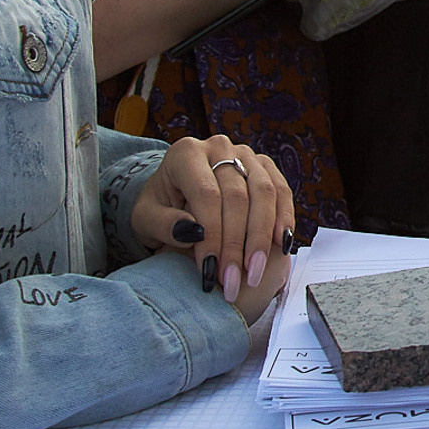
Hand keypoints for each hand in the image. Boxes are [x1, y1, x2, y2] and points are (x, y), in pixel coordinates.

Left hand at [132, 135, 296, 323]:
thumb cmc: (159, 208)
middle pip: (238, 196)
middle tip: (234, 282)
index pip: (206, 195)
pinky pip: (281, 190)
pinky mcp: (263, 166)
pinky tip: (281, 245)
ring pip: (264, 192)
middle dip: (237, 244)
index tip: (211, 272)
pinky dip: (284, 218)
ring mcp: (245, 154)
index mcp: (185, 153)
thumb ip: (164, 224)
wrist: (174, 193)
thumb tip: (194, 233)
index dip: (213, 235)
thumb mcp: (145, 218)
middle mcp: (218, 147)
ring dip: (262, 237)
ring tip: (255, 272)